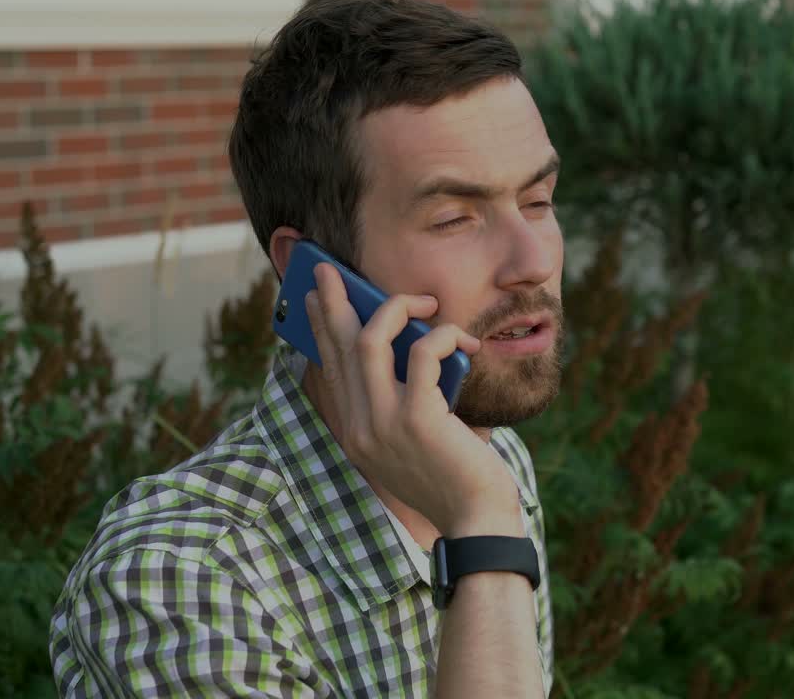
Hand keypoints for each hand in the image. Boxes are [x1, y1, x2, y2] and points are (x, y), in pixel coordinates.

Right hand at [305, 263, 521, 536]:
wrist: (476, 522)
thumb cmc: (457, 479)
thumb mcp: (416, 441)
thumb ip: (404, 403)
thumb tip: (415, 348)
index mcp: (356, 434)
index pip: (330, 370)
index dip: (322, 328)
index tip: (317, 298)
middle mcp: (360, 427)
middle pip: (339, 346)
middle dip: (334, 302)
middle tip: (332, 271)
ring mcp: (384, 423)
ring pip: (370, 340)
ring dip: (396, 308)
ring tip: (424, 301)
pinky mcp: (417, 418)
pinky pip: (422, 353)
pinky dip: (442, 335)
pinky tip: (462, 338)